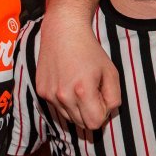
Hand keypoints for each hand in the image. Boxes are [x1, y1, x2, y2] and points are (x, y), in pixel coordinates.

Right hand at [35, 12, 120, 129]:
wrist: (64, 31)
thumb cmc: (90, 51)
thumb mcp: (111, 71)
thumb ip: (114, 97)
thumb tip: (107, 113)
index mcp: (82, 91)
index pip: (94, 123)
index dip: (102, 113)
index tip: (102, 97)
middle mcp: (63, 95)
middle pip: (81, 124)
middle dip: (90, 112)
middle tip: (92, 92)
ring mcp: (49, 94)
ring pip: (68, 117)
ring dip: (76, 108)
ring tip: (79, 87)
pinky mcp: (41, 90)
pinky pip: (56, 107)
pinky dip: (64, 101)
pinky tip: (67, 82)